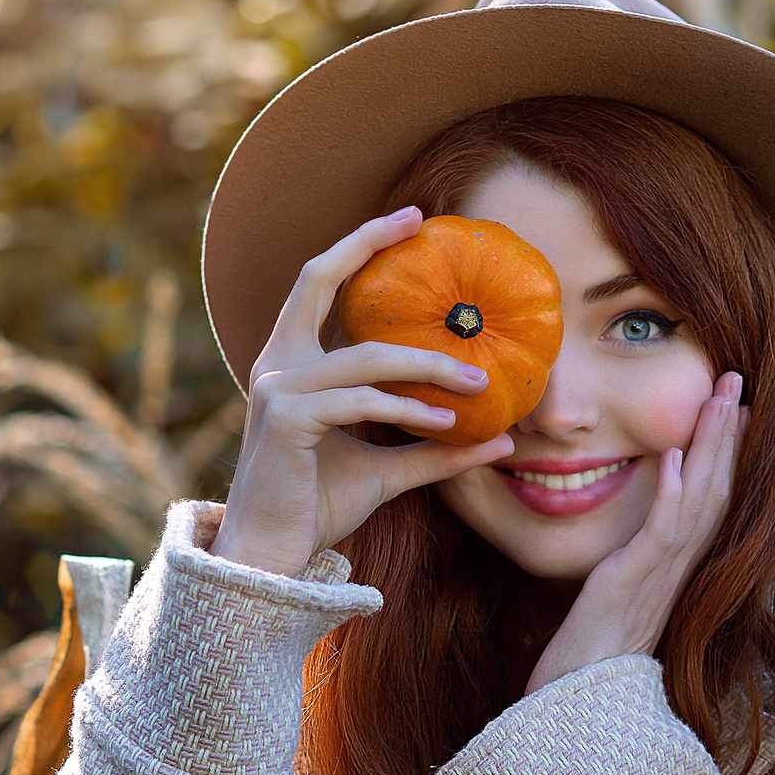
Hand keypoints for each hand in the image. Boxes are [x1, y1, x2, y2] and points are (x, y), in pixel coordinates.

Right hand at [211, 206, 516, 575]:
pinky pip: (360, 401)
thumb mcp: (386, 469)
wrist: (273, 554)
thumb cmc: (318, 505)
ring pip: (368, 356)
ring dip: (430, 367)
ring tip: (479, 381)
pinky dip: (407, 409)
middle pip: (317, 279)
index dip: (359, 244)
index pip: (319, 283)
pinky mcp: (286, 419)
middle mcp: (277, 362)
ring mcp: (277, 387)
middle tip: (422, 224)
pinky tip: (447, 423)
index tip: (410, 220)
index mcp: (292, 362)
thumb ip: (435, 449)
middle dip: (366, 242)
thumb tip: (501, 439)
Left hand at [525, 371, 743, 694]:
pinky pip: (661, 533)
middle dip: (729, 431)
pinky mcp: (633, 584)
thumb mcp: (617, 596)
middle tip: (739, 380)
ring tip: (721, 400)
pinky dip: (671, 493)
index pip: (715, 497)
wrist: (578, 703)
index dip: (730, 450)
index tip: (741, 406)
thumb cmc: (591, 656)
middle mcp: (679, 567)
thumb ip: (633, 563)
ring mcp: (660, 575)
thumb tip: (633, 540)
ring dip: (711, 447)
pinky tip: (675, 458)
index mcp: (678, 565)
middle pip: (718, 488)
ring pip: (700, 501)